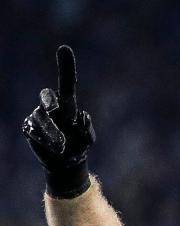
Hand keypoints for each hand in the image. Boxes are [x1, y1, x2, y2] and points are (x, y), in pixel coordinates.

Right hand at [21, 45, 95, 197]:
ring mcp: (38, 117)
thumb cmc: (78, 145)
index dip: (66, 67)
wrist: (65, 161)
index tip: (64, 48)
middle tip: (55, 108)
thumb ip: (87, 129)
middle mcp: (51, 107)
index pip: (66, 84)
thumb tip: (81, 117)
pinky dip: (44, 141)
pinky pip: (34, 131)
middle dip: (50, 100)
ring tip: (62, 146)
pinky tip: (54, 149)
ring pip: (42, 118)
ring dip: (52, 132)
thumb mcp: (87, 139)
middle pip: (47, 96)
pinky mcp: (29, 128)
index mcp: (67, 105)